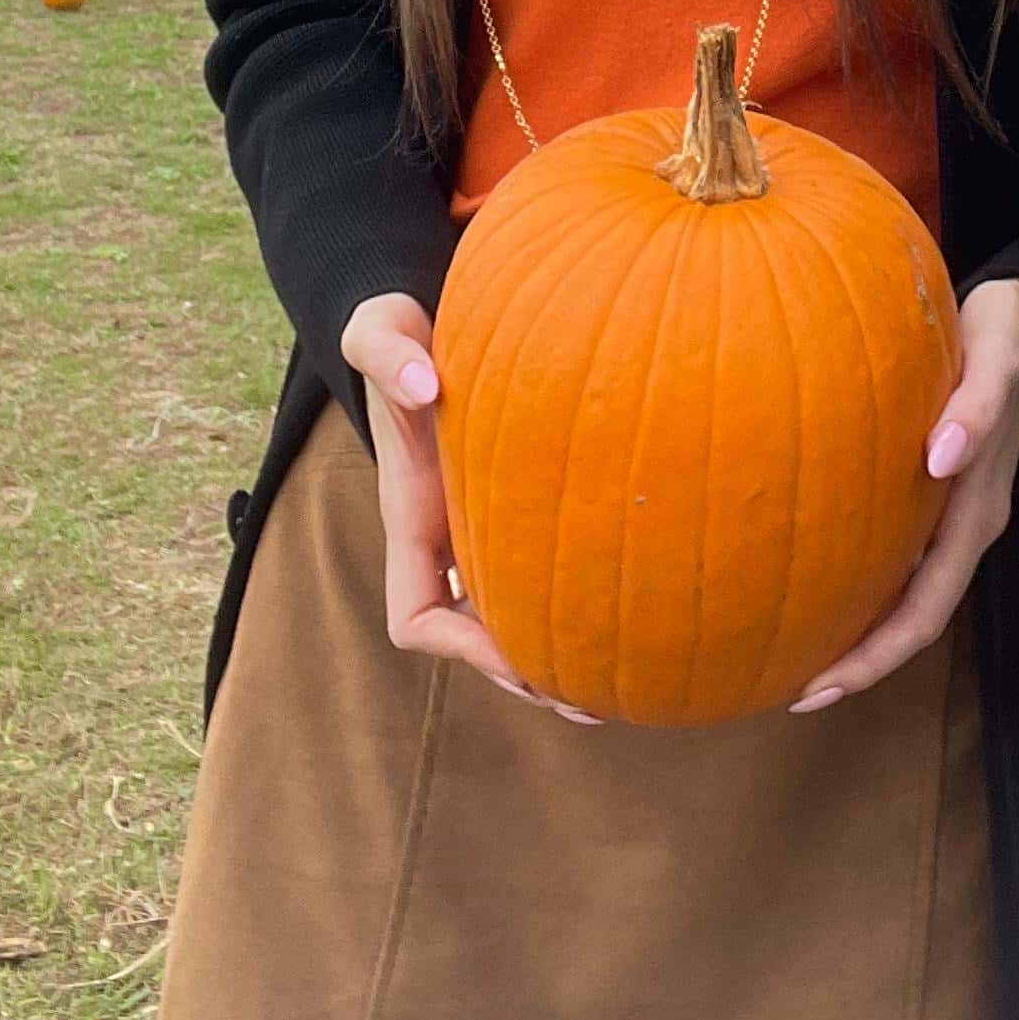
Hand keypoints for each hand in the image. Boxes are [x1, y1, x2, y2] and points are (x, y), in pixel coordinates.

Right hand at [339, 291, 591, 716]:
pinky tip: (637, 600)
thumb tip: (430, 386)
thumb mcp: (381, 330)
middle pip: (475, 636)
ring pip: (515, 611)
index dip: (459, 648)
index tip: (513, 656)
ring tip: (625, 684)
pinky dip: (578, 593)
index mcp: (412, 515)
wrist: (422, 317)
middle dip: (525, 673)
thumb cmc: (398, 331)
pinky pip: (546, 565)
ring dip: (557, 650)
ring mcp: (483, 524)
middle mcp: (446, 535)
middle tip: (592, 702)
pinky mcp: (523, 502)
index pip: (415, 615)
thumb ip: (389, 354)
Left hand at [793, 275, 1018, 707]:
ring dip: (861, 630)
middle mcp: (965, 524)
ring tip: (795, 651)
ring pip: (907, 593)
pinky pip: (899, 555)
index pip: (925, 608)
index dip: (875, 656)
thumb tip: (941, 456)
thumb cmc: (1007, 333)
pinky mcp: (936, 492)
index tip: (817, 687)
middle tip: (794, 693)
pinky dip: (862, 582)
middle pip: (913, 618)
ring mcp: (952, 512)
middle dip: (859, 662)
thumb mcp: (998, 356)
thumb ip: (978, 404)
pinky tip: (814, 575)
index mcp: (978, 511)